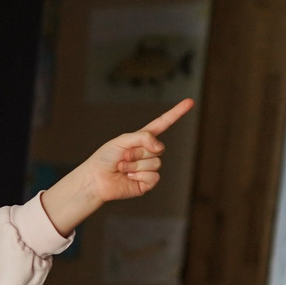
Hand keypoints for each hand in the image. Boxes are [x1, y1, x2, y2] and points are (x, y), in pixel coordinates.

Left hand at [41, 98, 193, 232]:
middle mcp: (148, 152)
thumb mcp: (122, 140)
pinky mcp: (147, 183)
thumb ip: (143, 137)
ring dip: (135, 165)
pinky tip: (128, 178)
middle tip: (122, 157)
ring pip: (155, 163)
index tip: (190, 101)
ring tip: (122, 168)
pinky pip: (154, 177)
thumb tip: (160, 148)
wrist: (95, 179)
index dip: (176, 113)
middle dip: (137, 152)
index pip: (163, 124)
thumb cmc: (105, 158)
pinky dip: (139, 176)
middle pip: (157, 148)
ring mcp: (149, 168)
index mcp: (142, 139)